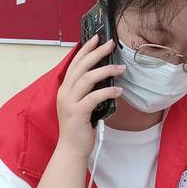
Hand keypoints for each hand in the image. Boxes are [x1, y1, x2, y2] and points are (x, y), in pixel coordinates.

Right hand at [56, 34, 125, 158]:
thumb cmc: (79, 126)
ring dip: (106, 71)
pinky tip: (119, 90)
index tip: (97, 38)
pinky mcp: (77, 113)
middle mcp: (64, 92)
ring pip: (87, 78)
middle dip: (97, 53)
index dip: (85, 49)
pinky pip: (94, 97)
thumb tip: (105, 74)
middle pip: (81, 66)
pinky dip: (108, 91)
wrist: (71, 149)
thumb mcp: (81, 103)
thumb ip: (88, 89)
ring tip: (121, 68)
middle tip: (111, 44)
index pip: (75, 63)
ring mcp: (69, 102)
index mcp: (65, 88)